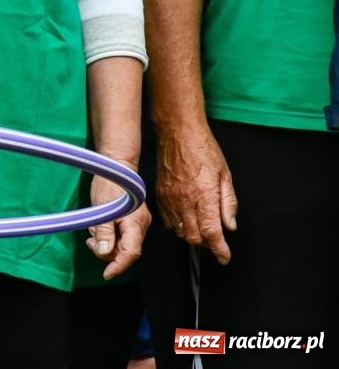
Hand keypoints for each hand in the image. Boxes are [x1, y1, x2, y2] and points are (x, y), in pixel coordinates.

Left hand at [87, 172, 147, 278]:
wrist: (117, 166)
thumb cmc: (110, 186)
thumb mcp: (102, 209)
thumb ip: (104, 232)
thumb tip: (104, 253)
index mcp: (135, 224)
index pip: (131, 253)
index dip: (118, 265)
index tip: (106, 274)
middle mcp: (141, 226)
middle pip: (126, 250)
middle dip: (108, 251)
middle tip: (91, 241)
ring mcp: (138, 224)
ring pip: (122, 244)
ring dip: (106, 242)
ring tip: (94, 230)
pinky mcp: (132, 221)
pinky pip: (121, 236)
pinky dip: (109, 236)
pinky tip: (99, 228)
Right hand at [155, 121, 236, 263]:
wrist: (178, 133)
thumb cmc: (203, 150)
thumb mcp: (225, 175)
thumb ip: (228, 203)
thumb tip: (230, 226)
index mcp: (204, 196)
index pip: (211, 233)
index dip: (219, 250)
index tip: (224, 257)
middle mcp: (185, 201)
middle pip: (193, 237)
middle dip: (206, 244)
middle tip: (216, 240)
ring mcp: (170, 199)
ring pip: (179, 231)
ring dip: (192, 236)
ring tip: (202, 230)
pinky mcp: (160, 194)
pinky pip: (167, 220)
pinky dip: (177, 226)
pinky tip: (186, 220)